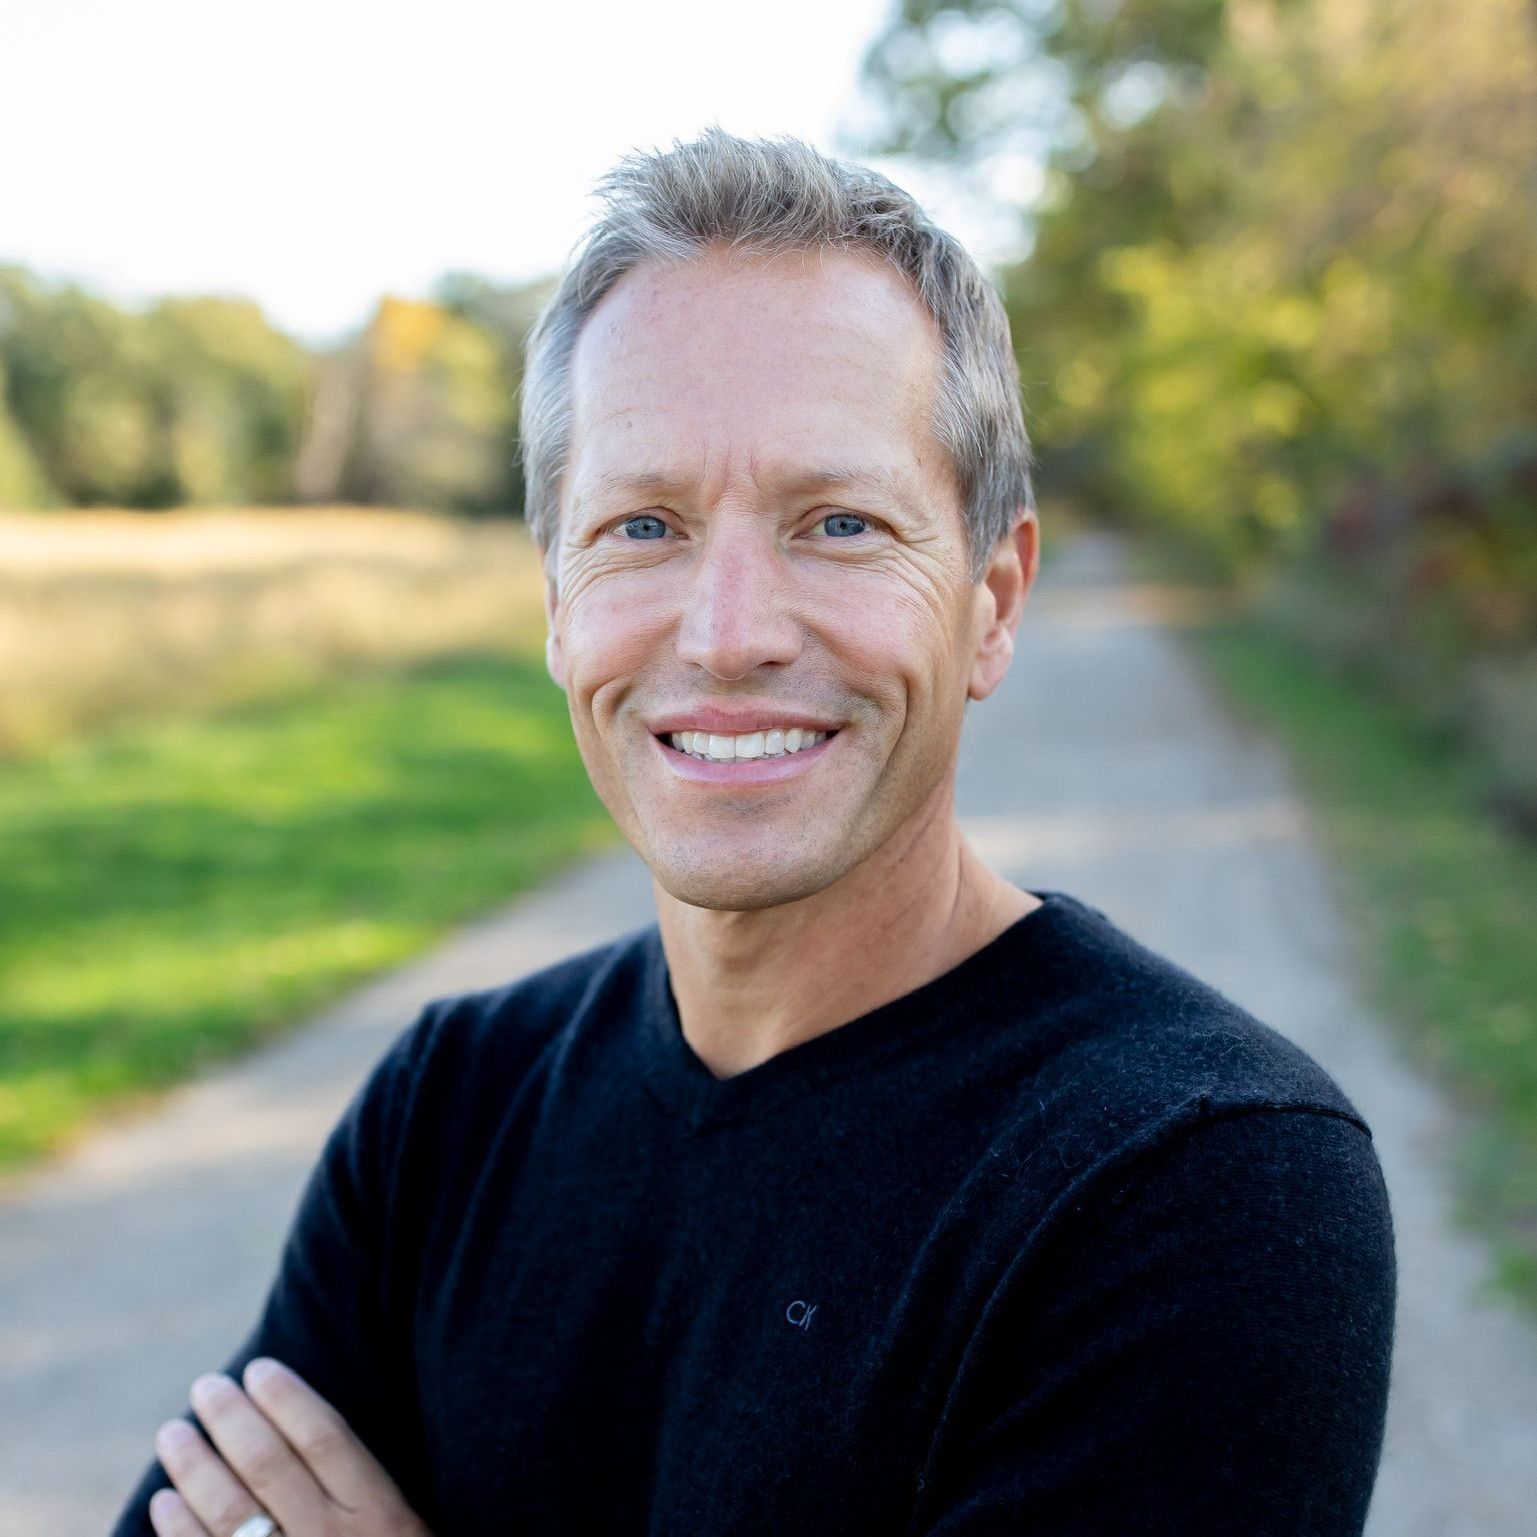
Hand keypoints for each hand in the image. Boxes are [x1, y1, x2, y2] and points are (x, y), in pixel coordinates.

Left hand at [149, 1357, 431, 1536]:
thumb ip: (365, 1496)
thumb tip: (302, 1438)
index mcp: (382, 1516)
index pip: (325, 1435)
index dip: (288, 1396)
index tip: (260, 1367)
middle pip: (271, 1462)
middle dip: (232, 1418)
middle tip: (206, 1386)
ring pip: (229, 1508)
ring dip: (193, 1465)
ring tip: (173, 1432)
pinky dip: (177, 1529)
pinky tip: (163, 1502)